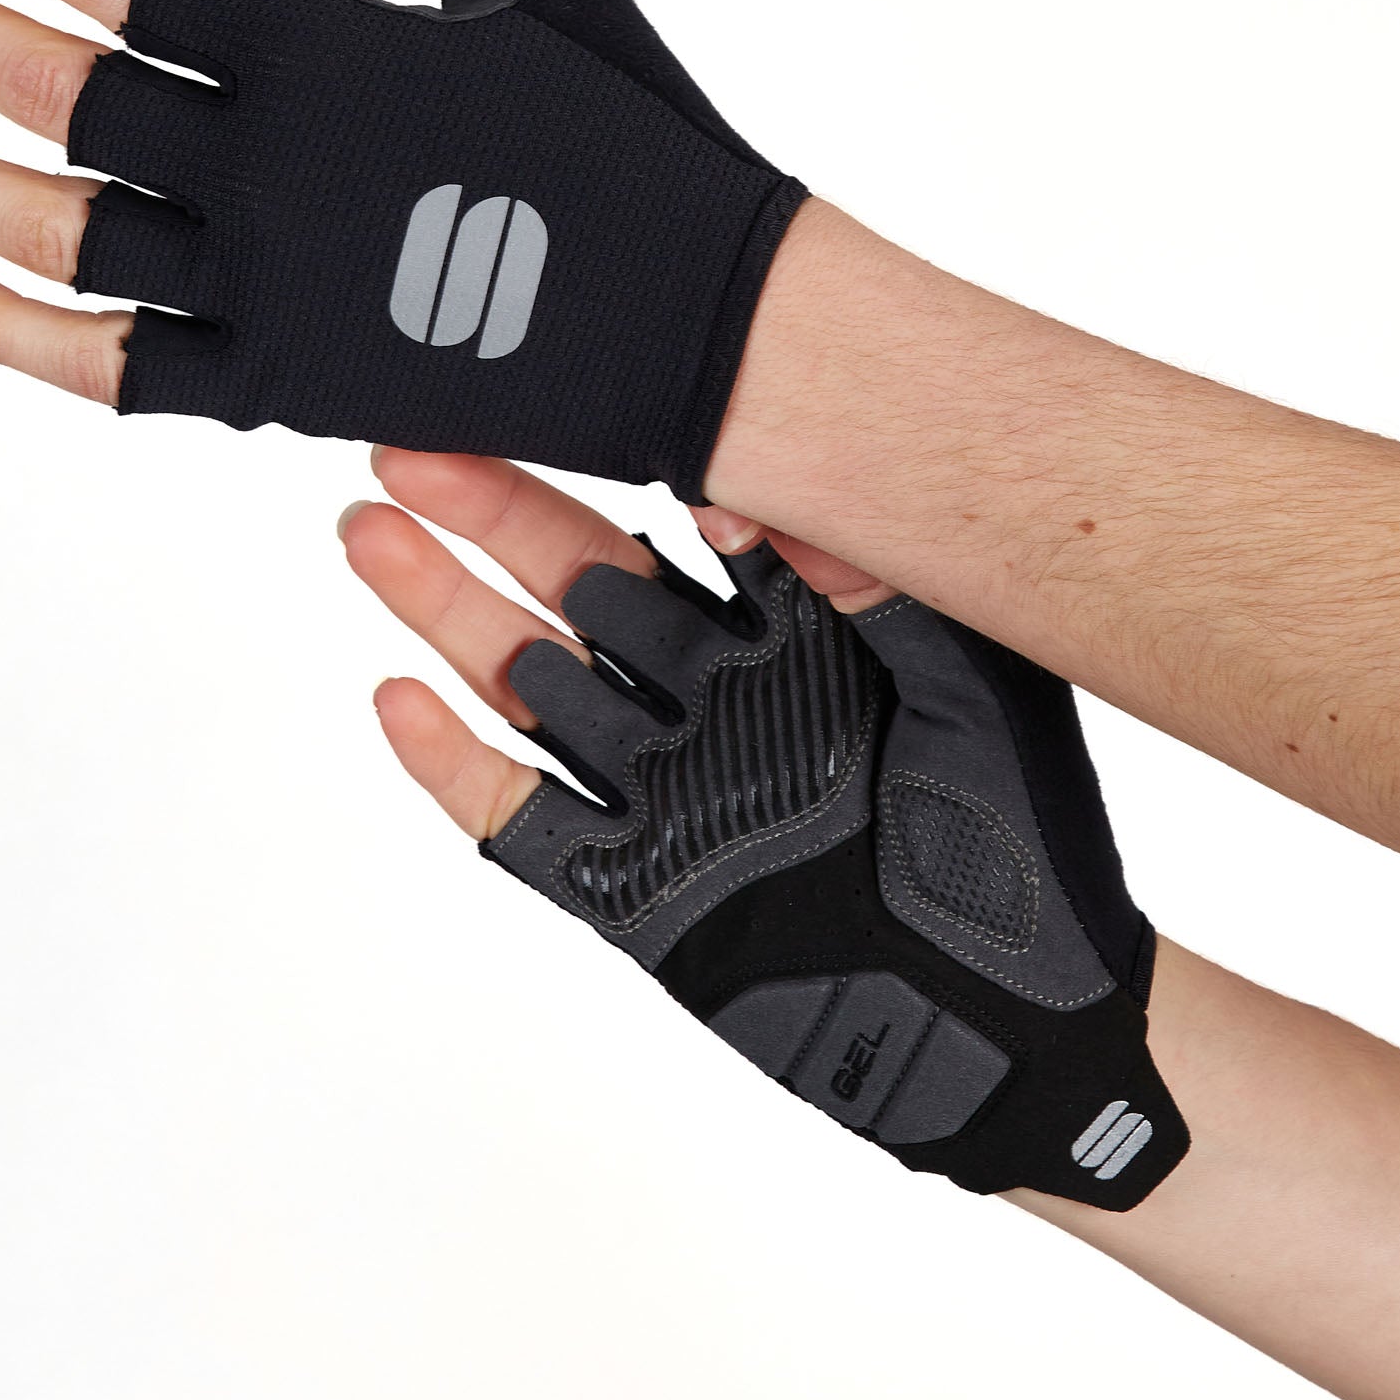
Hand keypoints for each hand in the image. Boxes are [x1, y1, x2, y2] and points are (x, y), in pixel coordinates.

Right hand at [341, 448, 1184, 1206]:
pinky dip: (459, 772)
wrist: (1028, 1011)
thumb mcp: (968, 684)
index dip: (600, 466)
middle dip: (492, 515)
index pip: (673, 533)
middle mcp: (712, 708)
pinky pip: (527, 827)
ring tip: (372, 530)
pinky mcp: (637, 896)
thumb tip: (772, 482)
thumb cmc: (1025, 839)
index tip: (541, 388)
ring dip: (450, 613)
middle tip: (408, 441)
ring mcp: (667, 799)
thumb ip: (872, 582)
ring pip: (533, 688)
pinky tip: (402, 703)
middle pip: (577, 591)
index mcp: (789, 646)